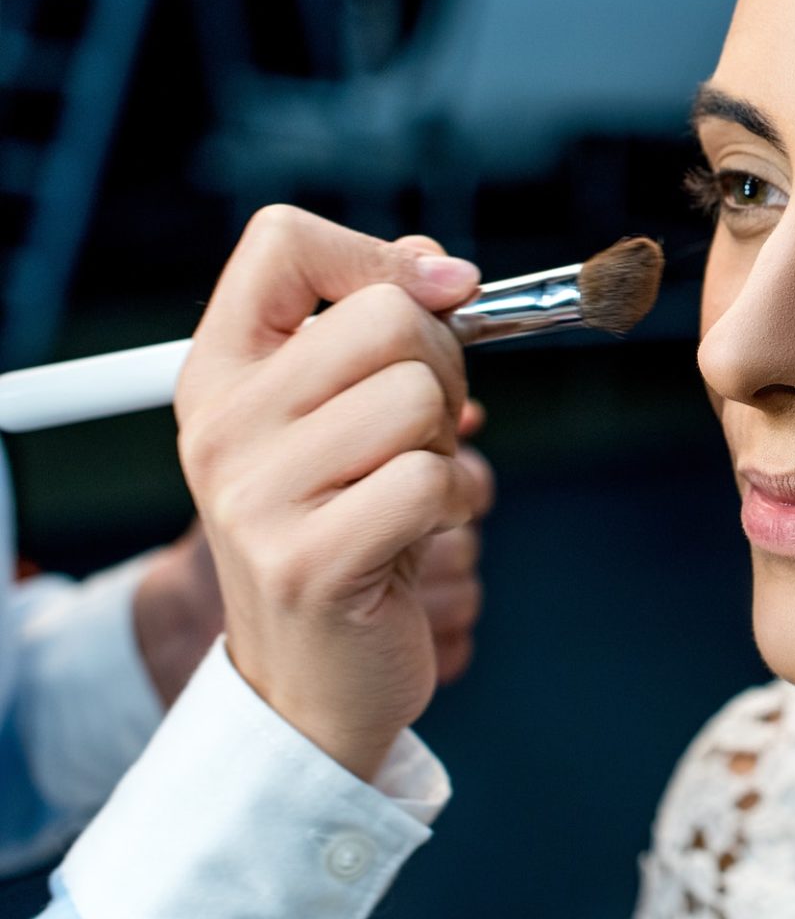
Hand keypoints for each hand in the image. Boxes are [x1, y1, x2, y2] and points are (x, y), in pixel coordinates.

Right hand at [173, 205, 488, 779]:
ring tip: (404, 491)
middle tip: (418, 434)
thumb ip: (376, 325)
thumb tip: (437, 264)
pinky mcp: (309, 560)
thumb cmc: (348, 526)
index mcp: (220, 372)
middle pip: (387, 318)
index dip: (378, 258)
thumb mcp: (344, 414)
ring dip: (446, 445)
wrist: (312, 678)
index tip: (434, 298)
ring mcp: (255, 495)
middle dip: (441, 369)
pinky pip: (432, 479)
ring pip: (420, 397)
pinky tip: (411, 538)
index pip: (282, 240)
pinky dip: (450, 505)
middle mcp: (221, 425)